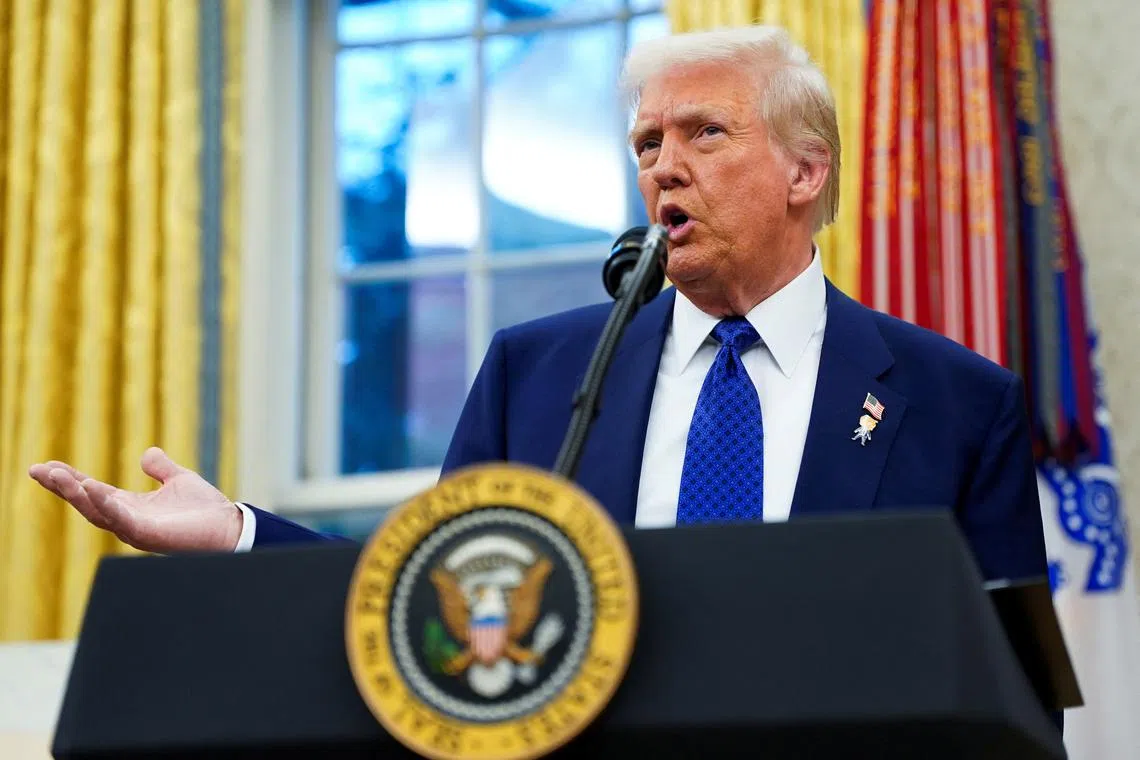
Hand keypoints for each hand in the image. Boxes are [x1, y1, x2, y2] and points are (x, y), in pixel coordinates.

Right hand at [28, 447, 243, 552]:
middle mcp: (127, 520)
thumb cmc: (206, 510)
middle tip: (36, 470)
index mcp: (131, 506)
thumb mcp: (179, 480)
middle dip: (61, 487)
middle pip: (86, 502)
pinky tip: (89, 488)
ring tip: (54, 476)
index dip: (69, 479)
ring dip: (74, 494)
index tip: (45, 466)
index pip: (92, 491)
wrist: (230, 528)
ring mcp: (135, 530)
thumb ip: (161, 468)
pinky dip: (104, 504)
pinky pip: (120, 519)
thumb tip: (147, 453)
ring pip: (96, 512)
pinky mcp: (148, 535)